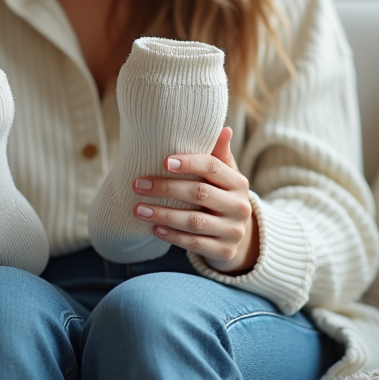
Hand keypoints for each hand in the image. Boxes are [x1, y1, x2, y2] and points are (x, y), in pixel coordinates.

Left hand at [131, 126, 259, 273]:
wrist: (237, 235)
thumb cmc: (222, 197)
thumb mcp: (224, 175)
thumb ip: (219, 154)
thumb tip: (222, 128)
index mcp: (239, 183)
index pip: (213, 167)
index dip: (188, 163)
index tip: (162, 161)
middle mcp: (239, 206)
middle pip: (200, 193)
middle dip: (166, 188)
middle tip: (138, 184)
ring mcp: (233, 231)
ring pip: (194, 221)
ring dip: (163, 214)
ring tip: (139, 209)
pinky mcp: (225, 251)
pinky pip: (195, 243)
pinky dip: (173, 236)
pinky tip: (155, 228)